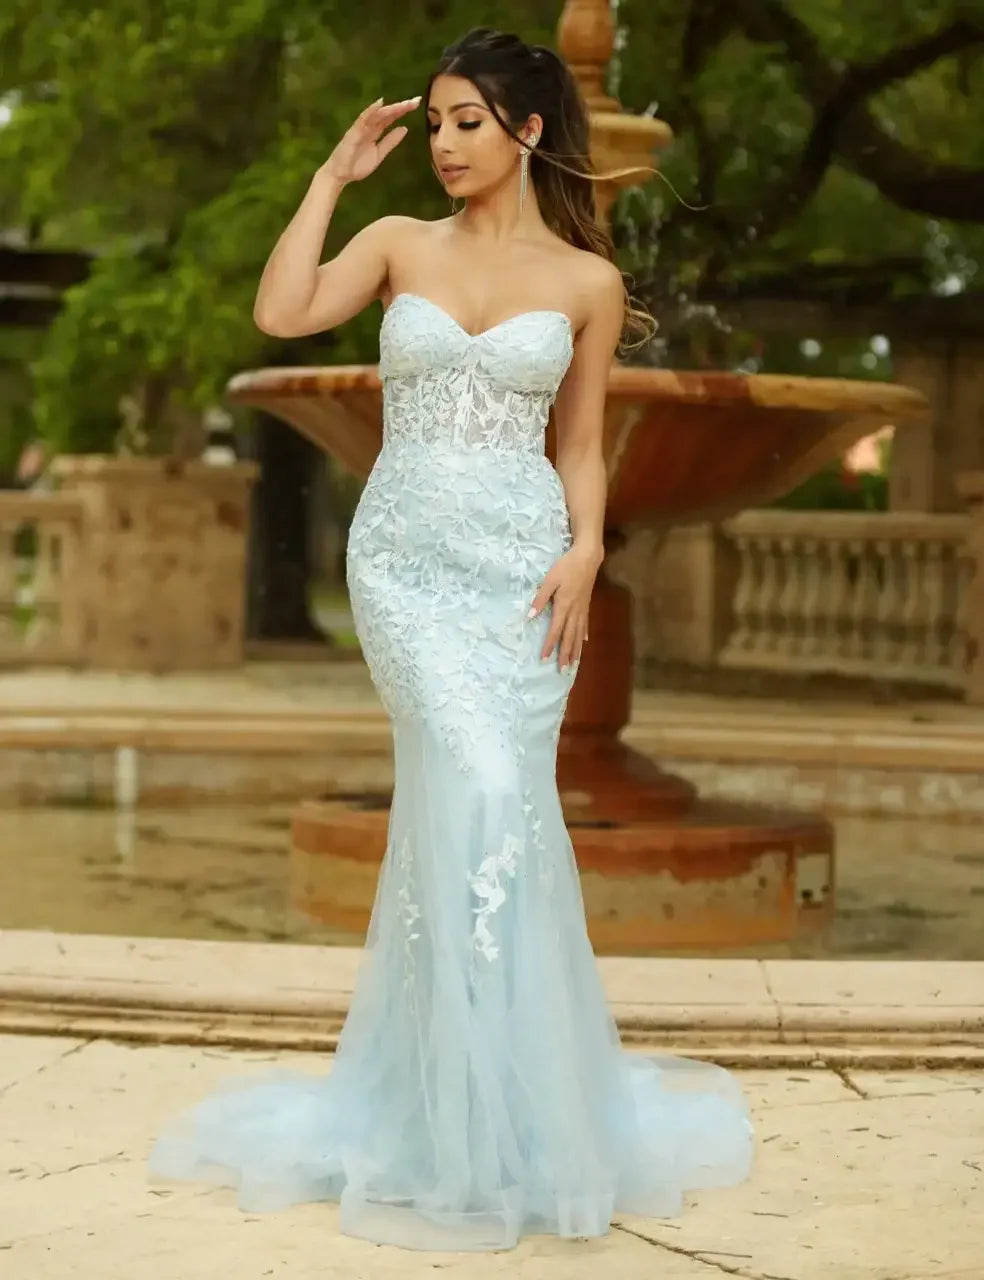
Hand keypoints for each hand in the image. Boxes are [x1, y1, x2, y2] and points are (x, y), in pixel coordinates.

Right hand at [319, 96, 419, 186]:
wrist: (341, 175)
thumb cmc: (357, 165)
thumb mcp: (379, 154)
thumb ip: (390, 142)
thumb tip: (404, 128)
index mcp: (376, 132)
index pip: (391, 118)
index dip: (403, 111)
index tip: (416, 104)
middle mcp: (369, 127)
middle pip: (387, 114)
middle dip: (401, 107)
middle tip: (416, 100)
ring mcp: (361, 128)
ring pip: (378, 115)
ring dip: (391, 108)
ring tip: (405, 103)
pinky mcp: (354, 133)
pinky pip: (363, 119)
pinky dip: (371, 111)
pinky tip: (380, 104)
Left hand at [528, 543, 603, 670]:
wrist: (588, 557)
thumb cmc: (566, 566)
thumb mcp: (549, 580)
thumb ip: (540, 598)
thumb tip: (530, 615)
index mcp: (563, 606)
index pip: (555, 630)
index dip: (549, 645)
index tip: (544, 659)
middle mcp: (574, 611)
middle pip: (569, 637)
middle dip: (565, 654)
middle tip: (562, 670)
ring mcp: (582, 609)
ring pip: (578, 634)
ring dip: (575, 649)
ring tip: (573, 663)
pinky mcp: (586, 605)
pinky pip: (585, 624)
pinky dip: (583, 635)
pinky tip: (584, 642)